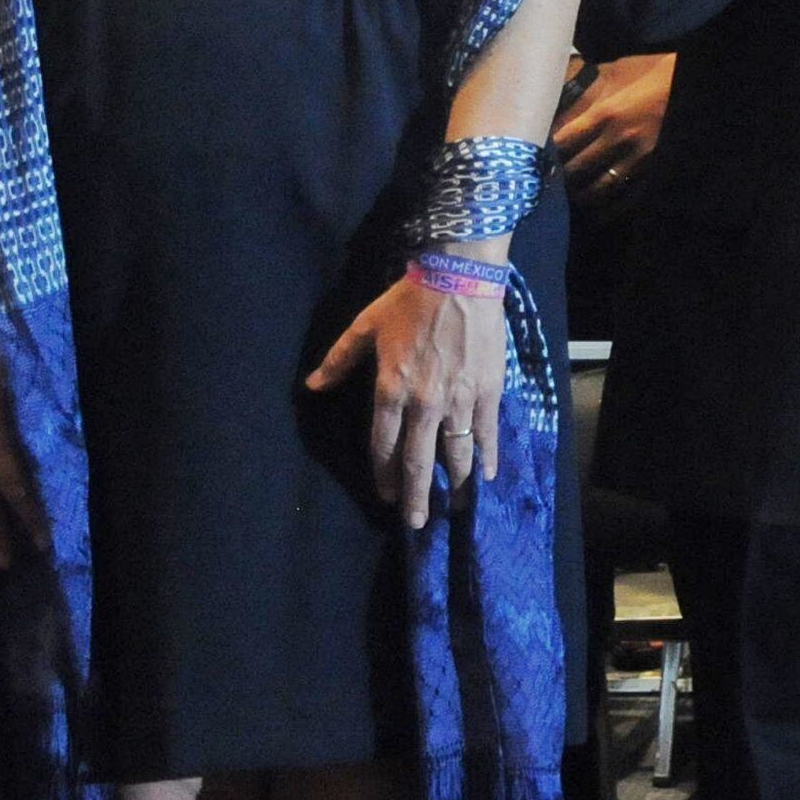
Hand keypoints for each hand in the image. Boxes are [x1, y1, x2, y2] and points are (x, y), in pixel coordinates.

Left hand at [309, 266, 507, 529]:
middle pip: (418, 461)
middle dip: (417, 495)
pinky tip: (486, 474)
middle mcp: (424, 404)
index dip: (385, 475)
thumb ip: (338, 361)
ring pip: (455, 452)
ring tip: (455, 506)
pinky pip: (485, 432)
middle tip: (416, 522)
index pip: (384, 446)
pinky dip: (486, 456)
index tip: (387, 497)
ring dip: (454, 482)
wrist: (460, 277)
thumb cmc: (408, 301)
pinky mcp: (487, 390)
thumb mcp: (364, 327)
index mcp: (390, 390)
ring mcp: (459, 399)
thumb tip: (312, 386)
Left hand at [552, 52, 676, 208]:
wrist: (702, 86)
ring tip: (571, 199)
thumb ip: (597, 88)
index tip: (537, 156)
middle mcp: (617, 140)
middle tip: (548, 182)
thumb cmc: (662, 75)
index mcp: (606, 114)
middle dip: (558, 178)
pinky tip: (599, 213)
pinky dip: (608, 210)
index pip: (563, 142)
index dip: (546, 152)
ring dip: (580, 197)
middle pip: (574, 170)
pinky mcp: (655, 173)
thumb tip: (568, 92)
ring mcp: (638, 160)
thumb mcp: (625, 72)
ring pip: (597, 190)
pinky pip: (626, 200)